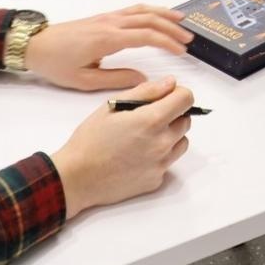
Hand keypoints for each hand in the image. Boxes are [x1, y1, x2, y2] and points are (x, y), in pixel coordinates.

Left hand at [24, 4, 192, 90]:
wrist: (34, 45)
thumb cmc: (56, 64)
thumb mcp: (85, 80)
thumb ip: (116, 79)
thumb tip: (143, 79)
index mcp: (107, 39)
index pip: (146, 36)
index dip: (167, 42)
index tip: (182, 51)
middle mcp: (110, 24)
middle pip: (149, 19)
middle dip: (171, 28)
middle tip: (188, 39)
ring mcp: (107, 18)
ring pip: (141, 10)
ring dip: (163, 14)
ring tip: (181, 21)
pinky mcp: (103, 18)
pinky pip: (131, 10)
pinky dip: (149, 11)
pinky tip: (156, 16)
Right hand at [49, 76, 194, 216]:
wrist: (77, 177)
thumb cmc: (90, 140)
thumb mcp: (112, 106)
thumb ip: (146, 91)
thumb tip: (170, 83)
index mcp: (152, 120)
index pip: (187, 99)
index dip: (177, 93)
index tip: (165, 96)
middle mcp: (162, 143)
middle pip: (185, 120)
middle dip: (172, 114)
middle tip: (147, 117)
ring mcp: (161, 164)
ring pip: (181, 142)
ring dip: (170, 135)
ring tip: (143, 137)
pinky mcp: (156, 180)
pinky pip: (168, 162)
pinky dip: (159, 156)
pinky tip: (137, 155)